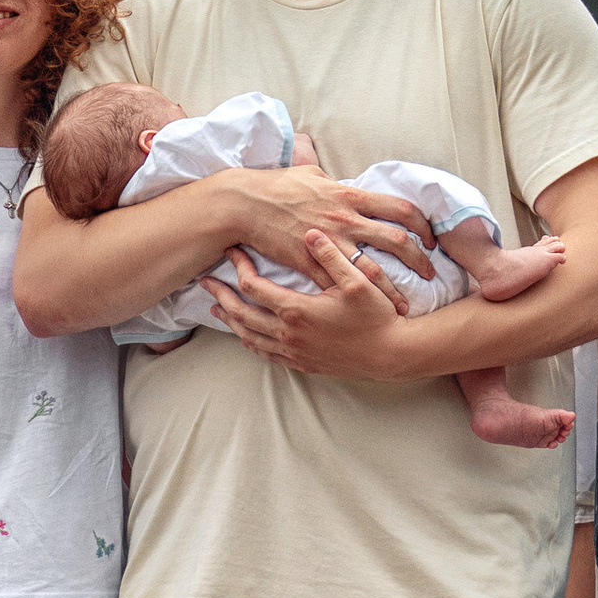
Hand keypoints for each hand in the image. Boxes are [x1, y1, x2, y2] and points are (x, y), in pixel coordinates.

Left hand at [207, 226, 415, 377]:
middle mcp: (289, 334)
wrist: (391, 354)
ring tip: (217, 308)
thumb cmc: (377, 316)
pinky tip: (246, 335)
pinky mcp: (302, 364)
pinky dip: (250, 341)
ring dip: (231, 321)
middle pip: (241, 314)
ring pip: (249, 337)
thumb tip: (310, 232)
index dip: (238, 268)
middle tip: (206, 282)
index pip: (253, 287)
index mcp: (297, 310)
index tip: (232, 253)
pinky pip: (265, 354)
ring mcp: (294, 352)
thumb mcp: (358, 281)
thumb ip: (331, 256)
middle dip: (221, 296)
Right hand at [226, 164, 436, 283]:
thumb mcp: (312, 174)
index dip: (422, 223)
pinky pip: (339, 285)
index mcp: (350, 196)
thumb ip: (335, 182)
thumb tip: (348, 183)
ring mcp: (329, 243)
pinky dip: (354, 299)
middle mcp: (346, 219)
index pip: (400, 207)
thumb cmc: (277, 186)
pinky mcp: (309, 263)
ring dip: (394, 288)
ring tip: (406, 304)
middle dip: (420, 258)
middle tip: (430, 271)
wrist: (245, 205)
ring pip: (373, 269)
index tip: (430, 236)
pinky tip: (365, 312)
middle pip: (397, 240)